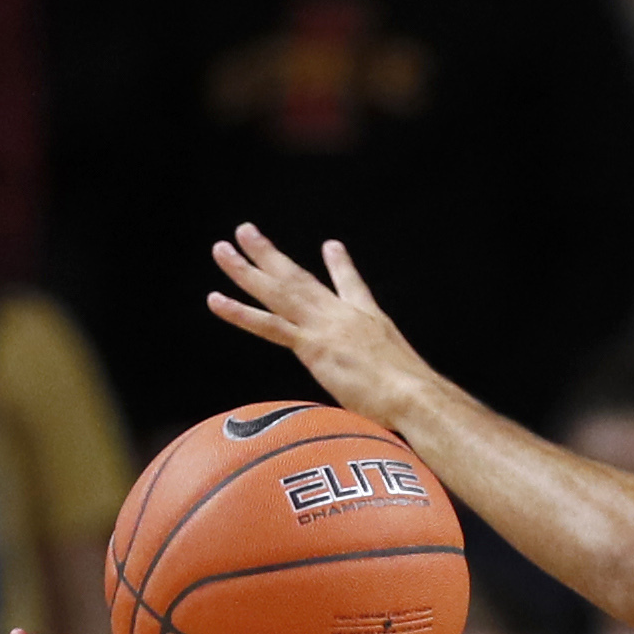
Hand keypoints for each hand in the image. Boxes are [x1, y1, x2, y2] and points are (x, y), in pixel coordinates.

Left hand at [206, 225, 429, 426]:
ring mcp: (325, 327)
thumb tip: (404, 403)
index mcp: (369, 320)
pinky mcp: (313, 347)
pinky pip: (269, 325)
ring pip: (278, 292)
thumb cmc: (415, 400)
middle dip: (271, 254)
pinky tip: (217, 299)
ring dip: (247, 270)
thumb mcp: (407, 380)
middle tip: (245, 231)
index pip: (351, 287)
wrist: (416, 398)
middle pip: (301, 279)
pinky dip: (241, 312)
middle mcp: (343, 315)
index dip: (340, 266)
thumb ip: (394, 378)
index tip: (331, 247)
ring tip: (222, 249)